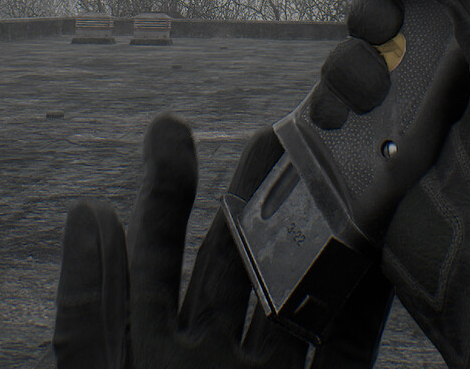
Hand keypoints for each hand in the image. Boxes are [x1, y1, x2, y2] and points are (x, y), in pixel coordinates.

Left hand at [50, 114, 393, 368]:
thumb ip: (93, 313)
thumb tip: (89, 211)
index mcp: (150, 356)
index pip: (152, 260)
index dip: (161, 192)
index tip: (170, 126)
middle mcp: (209, 365)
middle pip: (232, 265)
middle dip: (252, 195)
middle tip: (276, 126)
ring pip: (297, 295)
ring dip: (318, 234)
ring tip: (335, 166)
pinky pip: (348, 345)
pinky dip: (367, 299)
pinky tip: (381, 248)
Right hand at [314, 0, 469, 367]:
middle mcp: (467, 73)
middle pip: (385, 26)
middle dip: (371, 19)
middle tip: (383, 30)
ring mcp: (430, 125)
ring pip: (356, 75)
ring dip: (348, 67)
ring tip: (371, 88)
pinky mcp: (396, 174)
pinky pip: (343, 133)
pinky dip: (334, 116)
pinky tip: (354, 117)